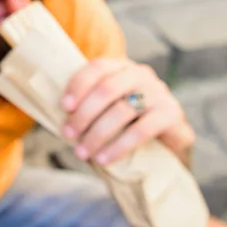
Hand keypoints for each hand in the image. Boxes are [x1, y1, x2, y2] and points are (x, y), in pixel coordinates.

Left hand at [61, 58, 194, 164]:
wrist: (167, 143)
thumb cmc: (125, 123)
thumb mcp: (105, 108)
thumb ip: (86, 105)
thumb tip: (54, 115)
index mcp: (121, 67)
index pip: (97, 67)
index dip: (78, 85)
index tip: (64, 107)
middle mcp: (141, 74)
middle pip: (107, 89)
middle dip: (83, 114)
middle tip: (67, 134)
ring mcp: (159, 92)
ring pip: (122, 111)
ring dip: (97, 134)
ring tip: (81, 152)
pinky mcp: (172, 115)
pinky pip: (142, 130)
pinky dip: (119, 146)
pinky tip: (103, 159)